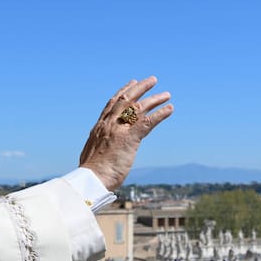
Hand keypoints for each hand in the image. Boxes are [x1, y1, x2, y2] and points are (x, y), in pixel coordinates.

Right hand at [78, 77, 172, 191]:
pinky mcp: (130, 139)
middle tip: (152, 80)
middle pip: (126, 99)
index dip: (123, 92)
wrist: (90, 179)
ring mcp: (119, 130)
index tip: (131, 84)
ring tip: (166, 94)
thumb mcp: (90, 154)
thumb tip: (96, 153)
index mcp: (99, 127)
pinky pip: (148, 122)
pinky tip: (170, 109)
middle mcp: (109, 124)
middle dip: (140, 88)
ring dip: (154, 99)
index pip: (112, 104)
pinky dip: (160, 113)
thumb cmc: (90, 173)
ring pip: (139, 108)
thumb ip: (97, 148)